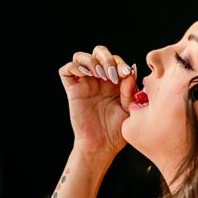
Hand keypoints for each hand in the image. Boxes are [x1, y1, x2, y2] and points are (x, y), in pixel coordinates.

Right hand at [58, 45, 138, 159]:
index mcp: (116, 81)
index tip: (126, 74)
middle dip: (106, 58)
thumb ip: (130, 91)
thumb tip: (129, 74)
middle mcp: (100, 79)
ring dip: (91, 60)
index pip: (116, 61)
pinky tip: (86, 75)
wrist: (103, 145)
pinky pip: (67, 69)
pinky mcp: (72, 89)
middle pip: (99, 52)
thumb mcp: (130, 109)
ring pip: (81, 57)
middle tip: (112, 74)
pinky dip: (75, 66)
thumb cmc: (118, 129)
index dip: (120, 63)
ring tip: (100, 74)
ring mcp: (85, 83)